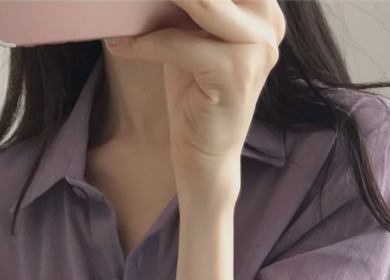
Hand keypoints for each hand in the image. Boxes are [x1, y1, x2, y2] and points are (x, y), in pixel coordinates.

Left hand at [104, 0, 285, 180]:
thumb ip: (190, 4)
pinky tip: (121, 45)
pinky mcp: (233, 73)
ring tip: (124, 3)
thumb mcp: (193, 35)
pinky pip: (179, 42)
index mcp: (264, 10)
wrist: (206, 155)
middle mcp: (268, 23)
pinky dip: (145, 42)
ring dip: (155, 0)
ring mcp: (256, 48)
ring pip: (201, 2)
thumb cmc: (196, 95)